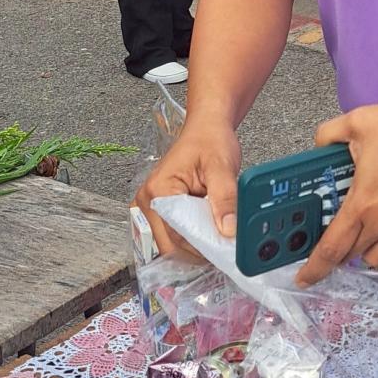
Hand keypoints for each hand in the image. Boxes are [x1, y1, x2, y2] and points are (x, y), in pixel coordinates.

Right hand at [134, 118, 241, 259]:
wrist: (207, 127)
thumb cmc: (210, 140)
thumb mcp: (222, 166)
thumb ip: (225, 198)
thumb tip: (228, 230)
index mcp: (159, 190)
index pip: (176, 233)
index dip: (201, 245)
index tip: (224, 250)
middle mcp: (149, 201)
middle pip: (171, 243)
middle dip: (199, 248)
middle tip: (225, 247)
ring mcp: (154, 207)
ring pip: (173, 243)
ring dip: (197, 244)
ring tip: (220, 237)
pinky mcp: (163, 210)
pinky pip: (177, 233)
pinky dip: (196, 236)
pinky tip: (212, 232)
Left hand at [295, 99, 377, 283]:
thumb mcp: (359, 122)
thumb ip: (329, 134)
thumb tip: (320, 145)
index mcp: (363, 204)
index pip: (331, 248)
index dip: (314, 267)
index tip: (303, 277)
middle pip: (352, 256)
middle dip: (336, 252)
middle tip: (330, 236)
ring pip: (377, 256)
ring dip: (363, 249)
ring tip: (359, 228)